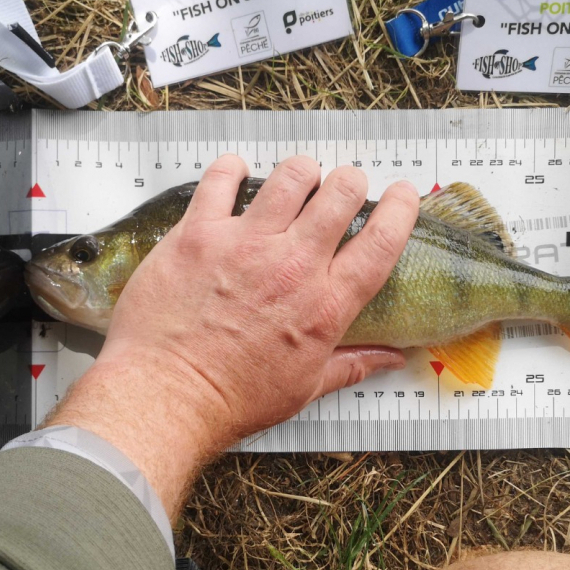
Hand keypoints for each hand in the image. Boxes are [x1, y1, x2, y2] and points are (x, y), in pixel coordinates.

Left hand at [45, 154, 419, 517]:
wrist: (165, 397)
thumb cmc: (232, 400)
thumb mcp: (304, 388)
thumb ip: (352, 365)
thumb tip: (391, 359)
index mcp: (325, 304)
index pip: (381, 242)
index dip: (400, 209)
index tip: (403, 193)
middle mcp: (292, 265)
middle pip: (341, 193)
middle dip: (349, 181)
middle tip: (341, 187)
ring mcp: (245, 243)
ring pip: (291, 175)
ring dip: (301, 171)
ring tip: (296, 179)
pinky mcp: (198, 233)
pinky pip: (222, 178)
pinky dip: (232, 169)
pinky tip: (235, 175)